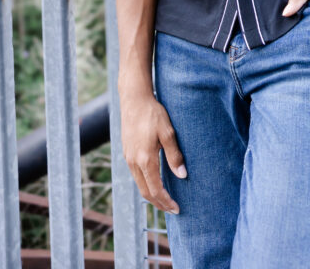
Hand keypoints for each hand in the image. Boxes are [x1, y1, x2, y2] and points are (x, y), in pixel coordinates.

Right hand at [120, 93, 185, 213]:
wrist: (134, 100)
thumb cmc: (153, 114)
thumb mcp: (168, 132)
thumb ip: (174, 155)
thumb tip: (182, 175)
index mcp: (145, 159)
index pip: (155, 189)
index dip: (166, 201)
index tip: (177, 208)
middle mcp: (134, 162)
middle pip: (145, 192)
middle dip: (159, 203)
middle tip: (172, 209)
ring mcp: (128, 158)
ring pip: (139, 184)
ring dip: (152, 195)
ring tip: (165, 199)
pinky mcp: (127, 152)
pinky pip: (136, 175)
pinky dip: (146, 184)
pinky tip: (154, 182)